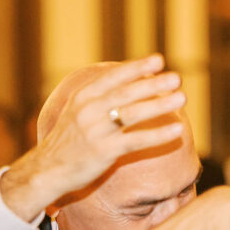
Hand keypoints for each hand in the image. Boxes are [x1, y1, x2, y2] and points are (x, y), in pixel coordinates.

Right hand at [0, 54, 186, 221]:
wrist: (48, 169)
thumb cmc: (69, 139)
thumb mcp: (76, 111)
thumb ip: (98, 97)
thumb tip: (128, 83)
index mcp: (83, 96)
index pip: (114, 77)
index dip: (136, 68)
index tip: (158, 60)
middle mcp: (89, 110)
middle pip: (126, 93)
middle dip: (153, 84)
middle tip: (176, 78)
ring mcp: (96, 131)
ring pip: (133, 114)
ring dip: (159, 105)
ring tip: (181, 98)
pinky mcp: (104, 152)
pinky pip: (136, 141)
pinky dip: (158, 135)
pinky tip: (177, 131)